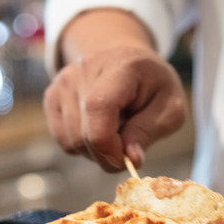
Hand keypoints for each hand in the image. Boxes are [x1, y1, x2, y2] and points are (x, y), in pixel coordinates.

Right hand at [43, 45, 186, 171]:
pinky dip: (81, 146)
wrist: (130, 63)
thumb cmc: (154, 86)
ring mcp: (64, 81)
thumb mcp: (170, 108)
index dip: (108, 144)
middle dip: (107, 155)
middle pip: (83, 133)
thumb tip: (131, 159)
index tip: (125, 159)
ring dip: (94, 152)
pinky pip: (62, 139)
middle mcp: (84, 69)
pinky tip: (98, 131)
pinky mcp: (52, 95)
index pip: (98, 108)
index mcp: (119, 66)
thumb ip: (149, 132)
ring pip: (71, 141)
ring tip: (115, 134)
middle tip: (128, 149)